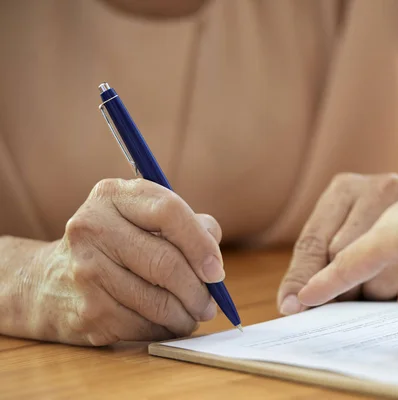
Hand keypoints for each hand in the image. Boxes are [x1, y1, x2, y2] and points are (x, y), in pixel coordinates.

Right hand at [34, 178, 223, 345]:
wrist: (50, 282)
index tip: (215, 269)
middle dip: (199, 290)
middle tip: (210, 303)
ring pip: (158, 301)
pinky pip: (143, 326)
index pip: (168, 211)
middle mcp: (92, 228)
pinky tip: (166, 324)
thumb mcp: (144, 218)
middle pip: (166, 262)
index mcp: (112, 195)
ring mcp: (86, 271)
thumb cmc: (117, 245)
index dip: (200, 243)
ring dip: (186, 315)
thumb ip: (188, 225)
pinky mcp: (87, 311)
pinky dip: (164, 330)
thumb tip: (213, 261)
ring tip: (194, 314)